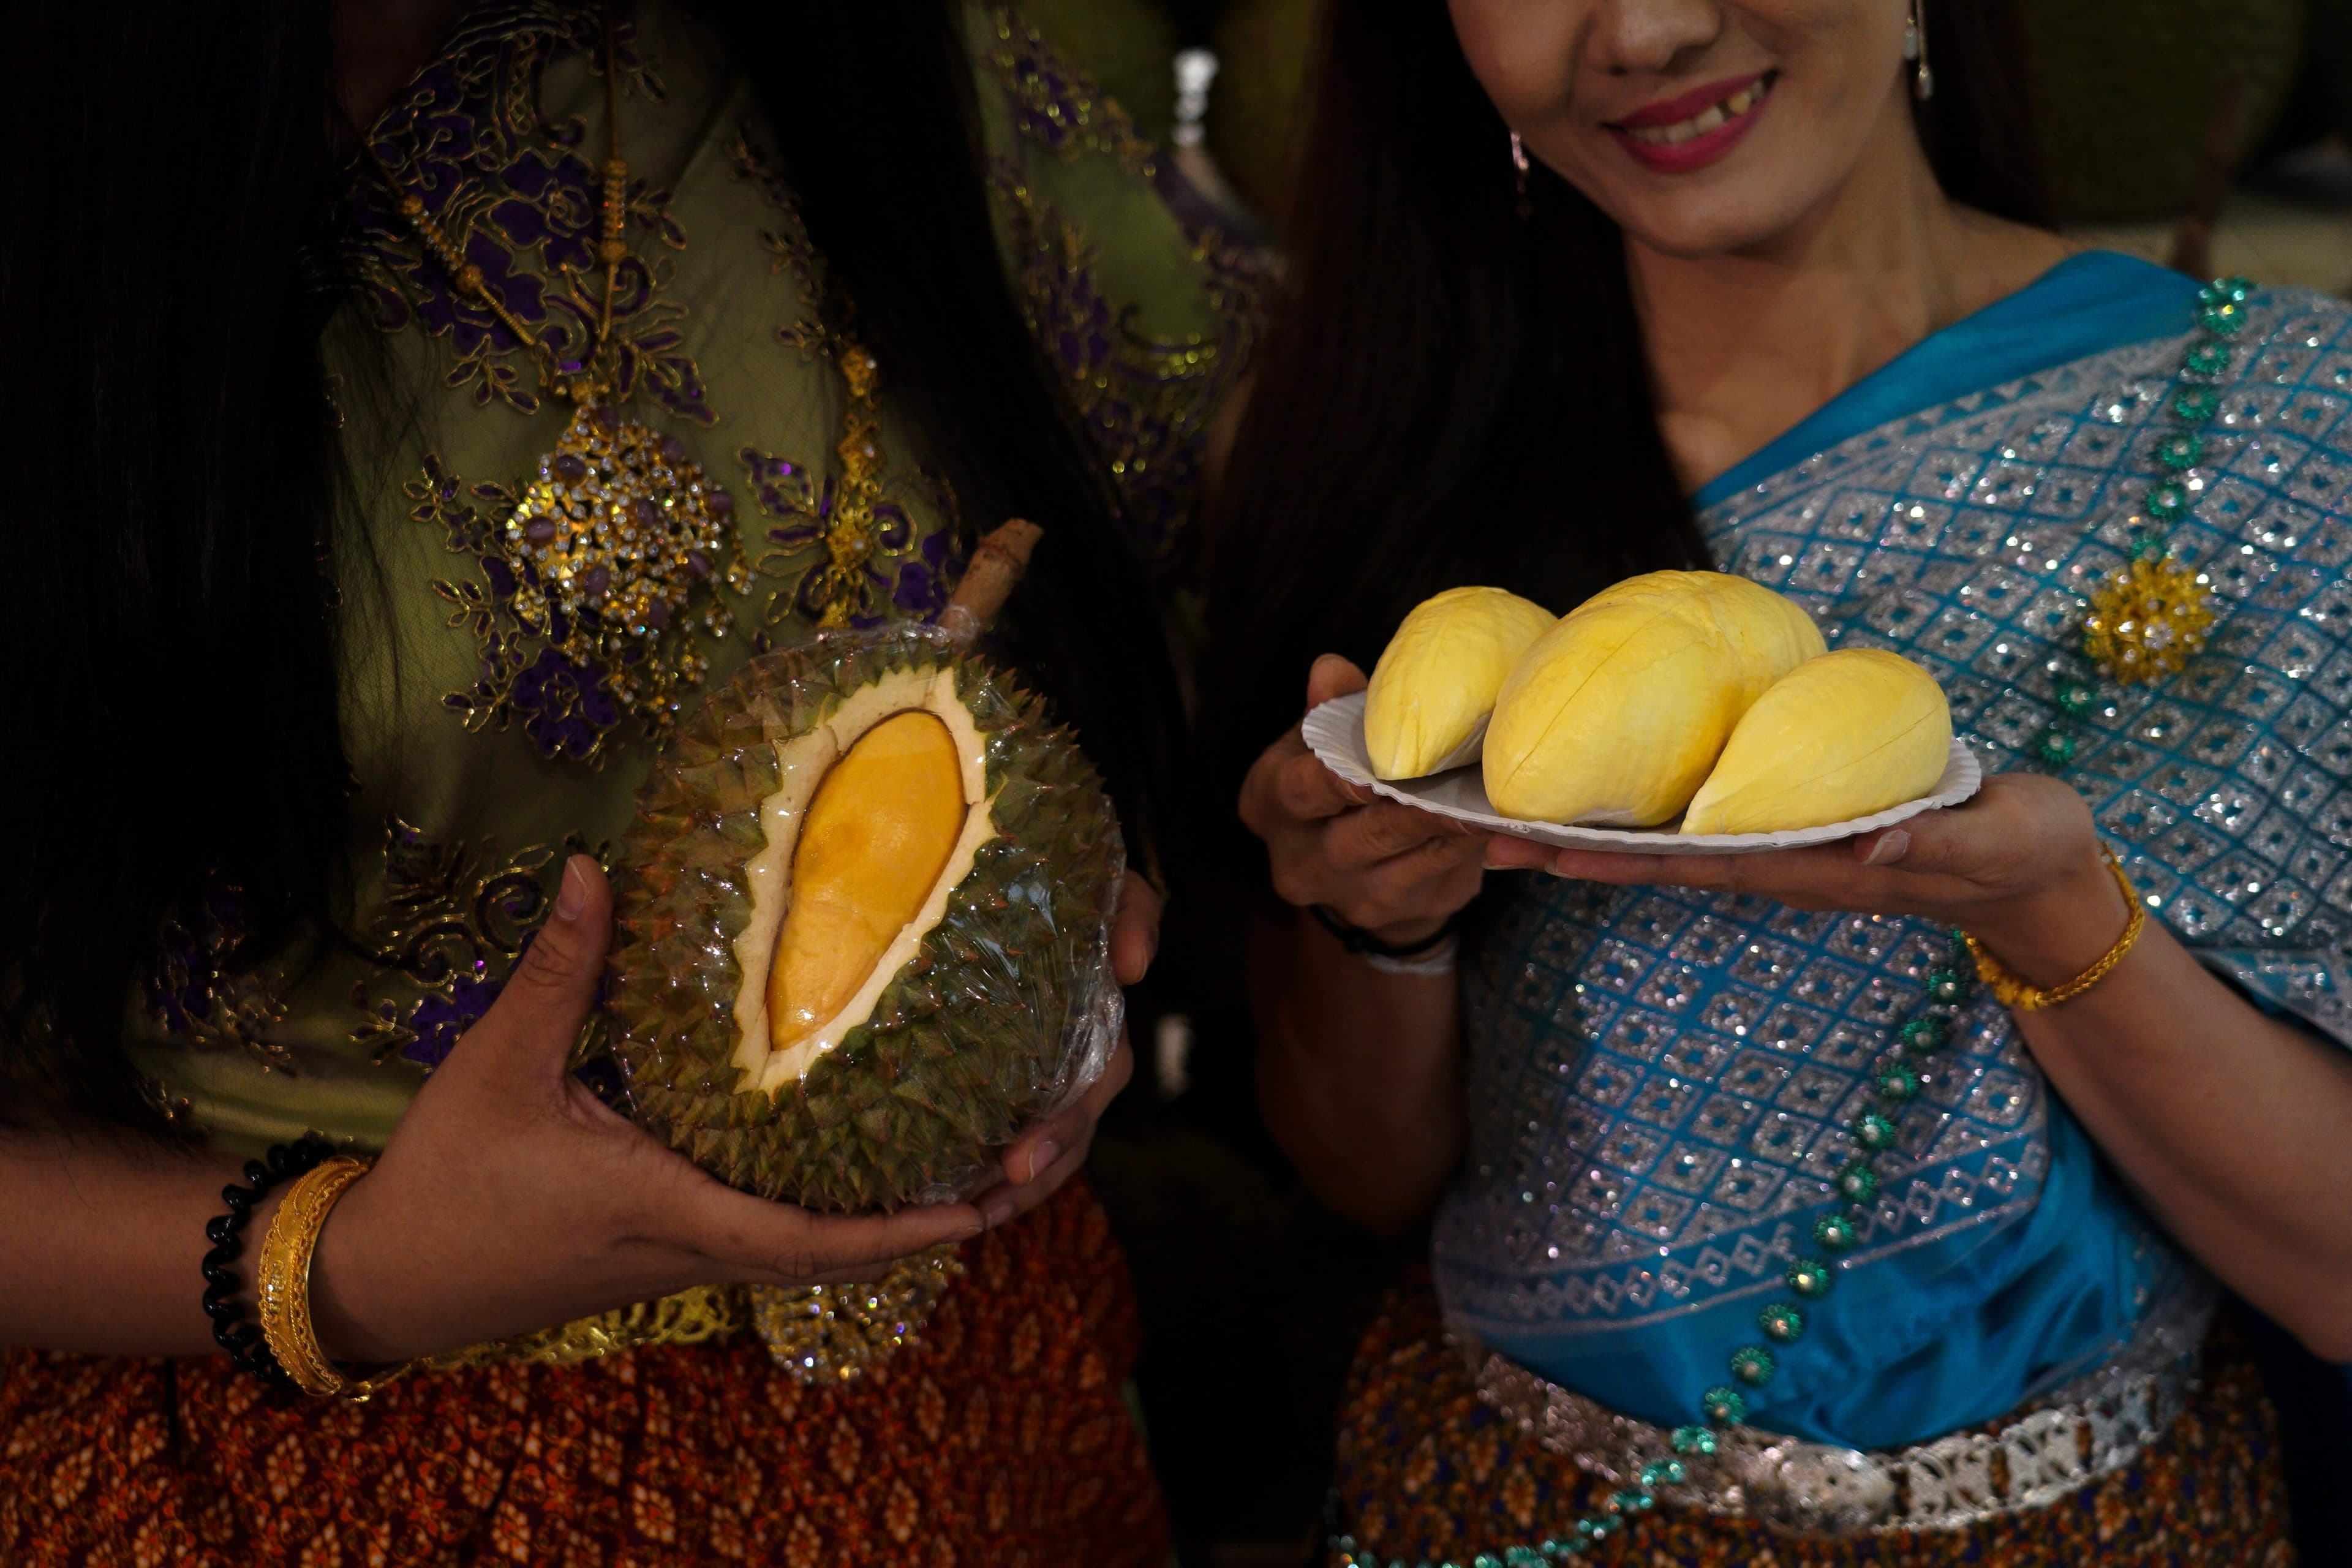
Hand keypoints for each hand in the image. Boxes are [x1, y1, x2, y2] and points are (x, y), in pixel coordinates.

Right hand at [309, 856, 988, 1363]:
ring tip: (961, 1167)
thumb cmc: (447, 1180)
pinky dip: (828, 1218)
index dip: (900, 1228)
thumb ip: (558, 971)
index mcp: (668, 1208)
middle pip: (833, 1254)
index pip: (807, 1235)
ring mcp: (682, 1261)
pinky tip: (855, 1169)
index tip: (979, 1206)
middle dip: (922, 1225)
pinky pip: (770, 1241)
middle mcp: (694, 1249)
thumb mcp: (499, 1067)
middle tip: (1007, 1175)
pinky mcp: (665, 1254)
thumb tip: (591, 868)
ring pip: (806, 1251)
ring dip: (883, 1224)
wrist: (389, 1280)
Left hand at [969, 878, 1154, 1228]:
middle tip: (984, 1206)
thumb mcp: (1110, 882)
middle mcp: (1078, 1050)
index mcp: (1098, 1016)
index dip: (1064, 1127)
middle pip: (1068, 1130)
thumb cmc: (1066, 872)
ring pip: (1045, 1143)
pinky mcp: (1004, 1070)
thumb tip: (1134, 966)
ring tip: (971, 1220)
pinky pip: (1010, 1128)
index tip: (1021, 1160)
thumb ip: (1135, 912)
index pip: (1095, 1081)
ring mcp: (1046, 1065)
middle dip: (1033, 1175)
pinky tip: (954, 1199)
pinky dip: (992, 1166)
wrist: (1026, 861)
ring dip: (1016, 1188)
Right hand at [1237, 654, 1491, 944]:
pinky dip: (1475, 845)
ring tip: (1493, 794)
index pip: (1302, 791)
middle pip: (1368, 833)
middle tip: (1462, 778)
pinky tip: (1499, 821)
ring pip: (1416, 857)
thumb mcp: (1317, 742)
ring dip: (1458, 825)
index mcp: (1271, 808)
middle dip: (1417, 806)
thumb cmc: (1333, 785)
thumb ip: (1329, 708)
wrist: (1352, 873)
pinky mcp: (1405, 914)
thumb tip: (1331, 670)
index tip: (1378, 764)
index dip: (1341, 779)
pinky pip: (1447, 873)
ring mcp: (1355, 898)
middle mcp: (1304, 864)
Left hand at [1484, 773, 2128, 986]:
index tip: (1539, 846)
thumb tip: (1863, 847)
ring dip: (1585, 832)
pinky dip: (1640, 810)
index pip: (1695, 863)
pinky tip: (1594, 790)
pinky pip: (1701, 822)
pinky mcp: (1794, 827)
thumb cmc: (2022, 852)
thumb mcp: (1993, 840)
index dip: (1616, 855)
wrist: (2038, 875)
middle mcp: (1780, 861)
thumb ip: (1933, 843)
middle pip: (1654, 860)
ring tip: (1499, 816)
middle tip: (1474, 831)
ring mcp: (1783, 849)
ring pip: (1666, 844)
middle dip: (1567, 847)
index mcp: (1814, 864)